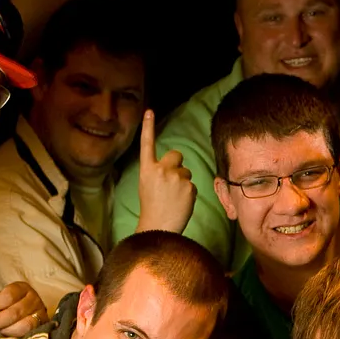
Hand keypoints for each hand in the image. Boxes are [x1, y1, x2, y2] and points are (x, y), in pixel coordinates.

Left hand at [0, 281, 48, 335]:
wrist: (26, 315)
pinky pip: (30, 335)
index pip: (9, 295)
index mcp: (22, 289)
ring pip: (25, 325)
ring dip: (6, 331)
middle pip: (16, 312)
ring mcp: (41, 314)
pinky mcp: (44, 327)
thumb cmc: (8, 308)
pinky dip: (17, 337)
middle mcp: (34, 299)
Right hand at [134, 110, 195, 233]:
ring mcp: (176, 177)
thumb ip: (157, 172)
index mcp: (147, 169)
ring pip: (186, 172)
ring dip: (184, 181)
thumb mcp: (147, 185)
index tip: (149, 111)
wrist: (158, 227)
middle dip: (177, 164)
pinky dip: (189, 193)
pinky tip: (181, 203)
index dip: (148, 127)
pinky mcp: (189, 186)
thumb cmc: (152, 207)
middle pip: (176, 155)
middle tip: (172, 181)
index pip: (147, 144)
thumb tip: (172, 166)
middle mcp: (161, 169)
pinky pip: (193, 185)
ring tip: (174, 197)